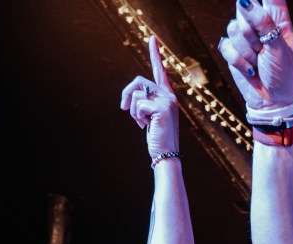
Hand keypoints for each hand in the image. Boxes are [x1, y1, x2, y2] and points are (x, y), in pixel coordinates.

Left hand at [120, 36, 180, 161]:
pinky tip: (145, 126)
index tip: (152, 38)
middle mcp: (169, 96)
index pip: (159, 71)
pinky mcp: (162, 109)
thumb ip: (145, 102)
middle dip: (126, 94)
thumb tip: (131, 97)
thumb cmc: (157, 138)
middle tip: (123, 108)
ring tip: (141, 123)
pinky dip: (136, 116)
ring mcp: (167, 101)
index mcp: (168, 96)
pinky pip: (138, 105)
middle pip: (139, 81)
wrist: (166, 155)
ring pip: (137, 94)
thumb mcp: (150, 117)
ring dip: (132, 110)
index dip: (155, 54)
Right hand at [218, 0, 292, 111]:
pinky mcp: (232, 50)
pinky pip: (226, 46)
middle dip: (251, 31)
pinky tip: (250, 69)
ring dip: (246, 50)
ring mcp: (245, 37)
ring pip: (233, 29)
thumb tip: (245, 0)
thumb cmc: (283, 75)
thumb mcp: (279, 47)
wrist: (272, 102)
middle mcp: (260, 24)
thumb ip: (263, 23)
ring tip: (258, 62)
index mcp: (278, 19)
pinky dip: (238, 61)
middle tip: (263, 48)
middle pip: (245, 9)